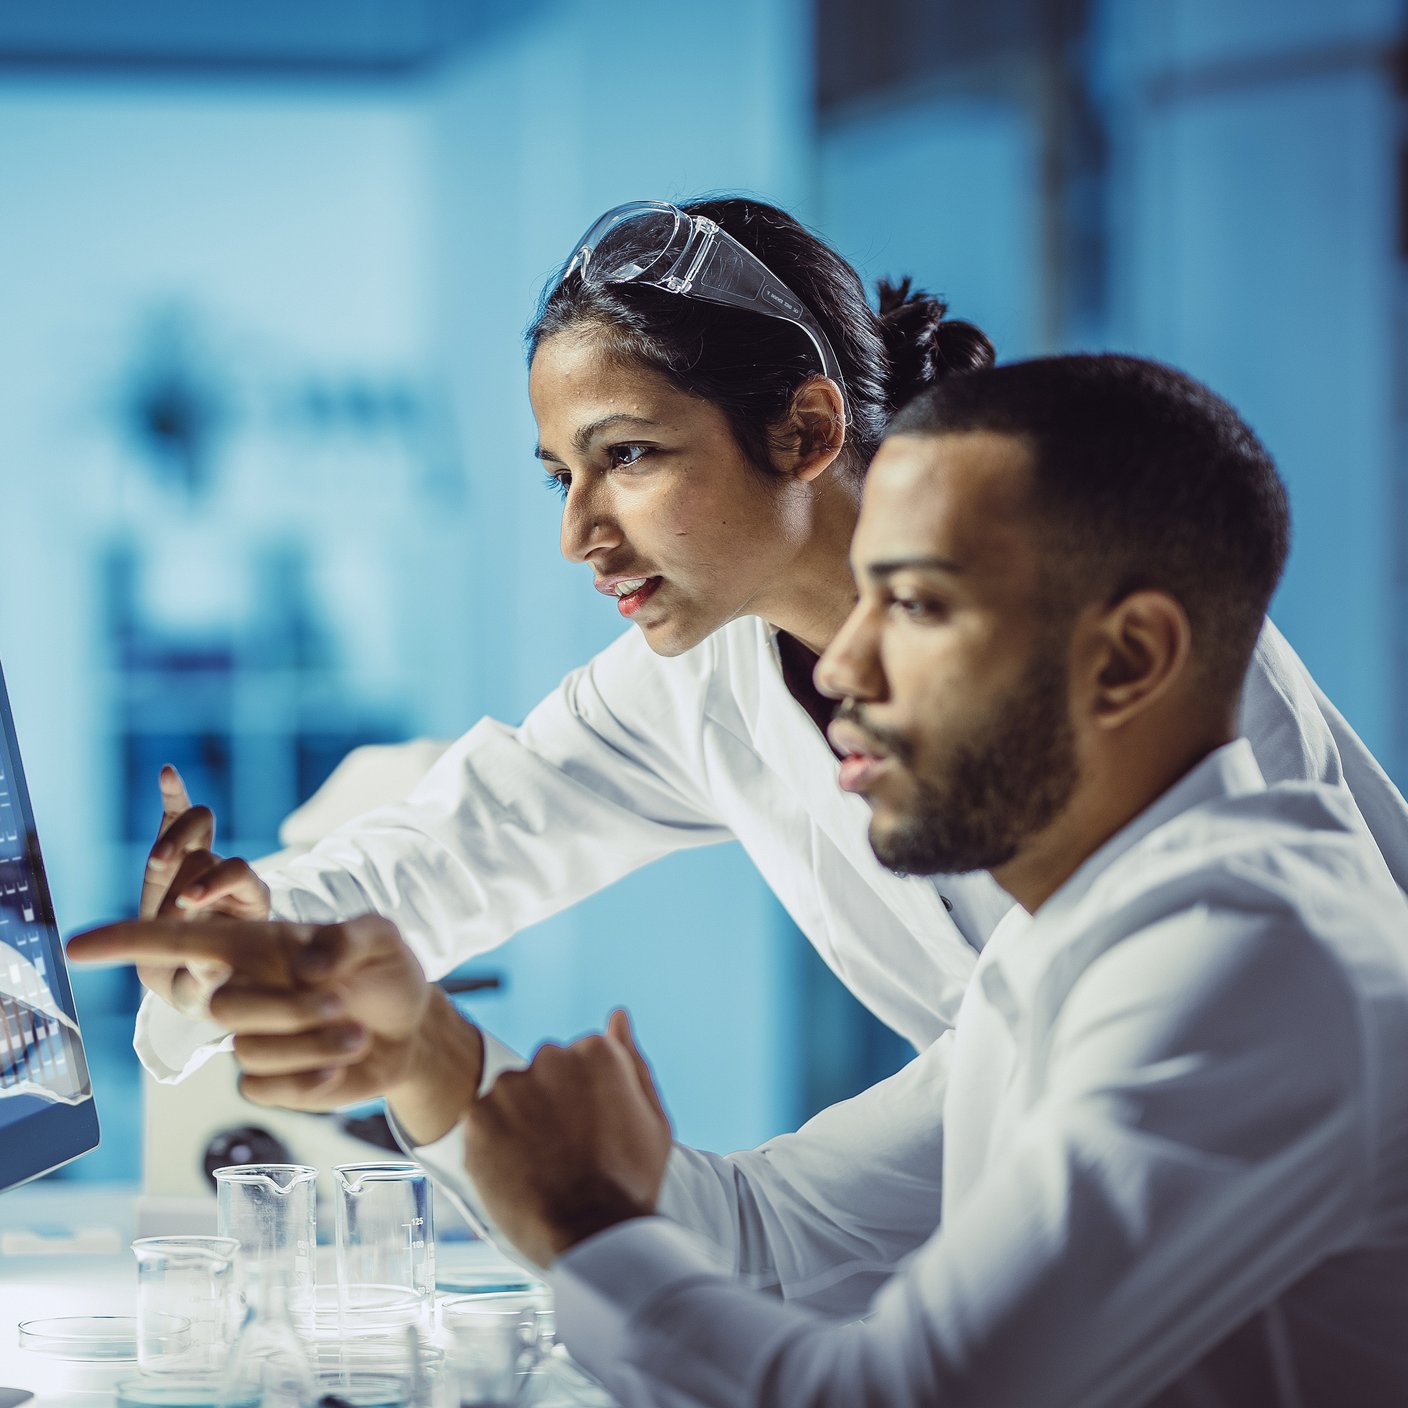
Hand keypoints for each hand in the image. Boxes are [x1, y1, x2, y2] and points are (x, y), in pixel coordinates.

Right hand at [68, 913, 479, 1123]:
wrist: (413, 1025)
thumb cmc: (386, 970)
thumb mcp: (381, 935)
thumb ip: (348, 936)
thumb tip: (305, 963)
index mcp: (255, 944)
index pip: (178, 940)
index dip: (126, 941)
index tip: (76, 946)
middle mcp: (243, 990)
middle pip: (220, 1006)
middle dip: (287, 1007)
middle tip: (341, 1000)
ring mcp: (253, 1038)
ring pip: (247, 1051)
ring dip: (311, 1042)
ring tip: (356, 1029)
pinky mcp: (271, 1080)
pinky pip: (264, 1089)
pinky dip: (311, 1078)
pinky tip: (342, 1064)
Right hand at [137, 766, 270, 1019]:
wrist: (192, 980)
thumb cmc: (203, 989)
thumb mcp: (205, 995)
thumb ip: (209, 982)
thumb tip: (213, 967)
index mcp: (250, 902)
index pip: (238, 875)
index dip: (214, 885)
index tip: (187, 905)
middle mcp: (230, 876)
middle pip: (215, 850)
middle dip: (190, 871)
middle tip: (175, 896)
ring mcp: (203, 861)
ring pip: (195, 829)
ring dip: (174, 841)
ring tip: (158, 861)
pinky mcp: (176, 853)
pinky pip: (176, 816)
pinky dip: (173, 796)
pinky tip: (167, 773)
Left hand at [464, 1009, 672, 1266]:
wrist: (590, 1233)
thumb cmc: (630, 1180)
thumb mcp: (652, 1118)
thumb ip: (631, 1059)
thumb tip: (617, 1015)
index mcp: (595, 1051)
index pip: (580, 1060)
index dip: (586, 1099)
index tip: (592, 1130)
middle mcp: (550, 1057)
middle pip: (544, 1071)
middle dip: (551, 1101)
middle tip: (566, 1149)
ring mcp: (510, 1087)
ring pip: (511, 1095)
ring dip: (520, 1119)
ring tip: (542, 1163)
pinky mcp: (477, 1118)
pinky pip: (482, 1122)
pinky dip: (494, 1143)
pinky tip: (518, 1170)